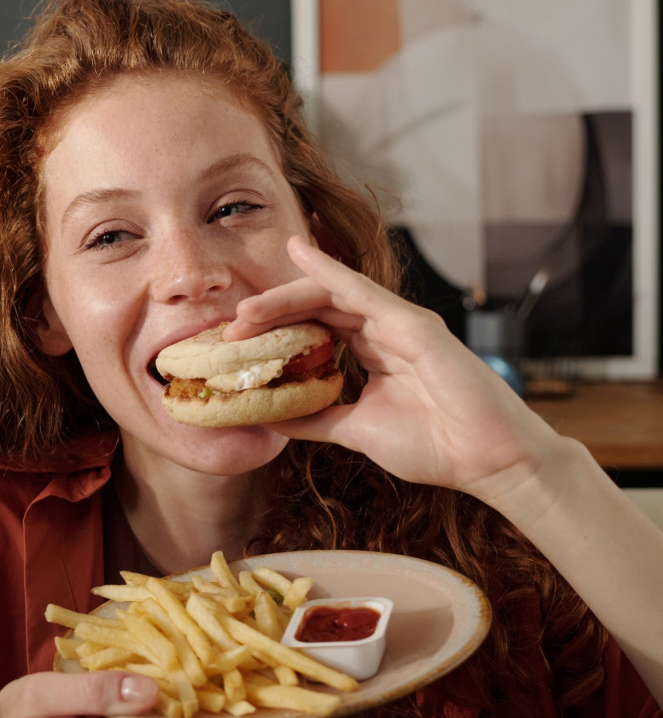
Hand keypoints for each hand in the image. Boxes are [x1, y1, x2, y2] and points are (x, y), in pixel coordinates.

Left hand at [227, 237, 566, 502]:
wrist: (487, 462)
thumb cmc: (435, 446)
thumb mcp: (357, 431)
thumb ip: (318, 419)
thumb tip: (275, 417)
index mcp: (373, 352)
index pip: (315, 327)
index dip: (274, 330)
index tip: (235, 344)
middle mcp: (385, 331)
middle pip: (316, 307)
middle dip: (270, 313)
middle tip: (230, 326)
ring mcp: (400, 323)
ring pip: (331, 294)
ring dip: (285, 298)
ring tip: (246, 311)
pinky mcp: (415, 325)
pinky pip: (362, 291)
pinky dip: (328, 271)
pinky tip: (301, 255)